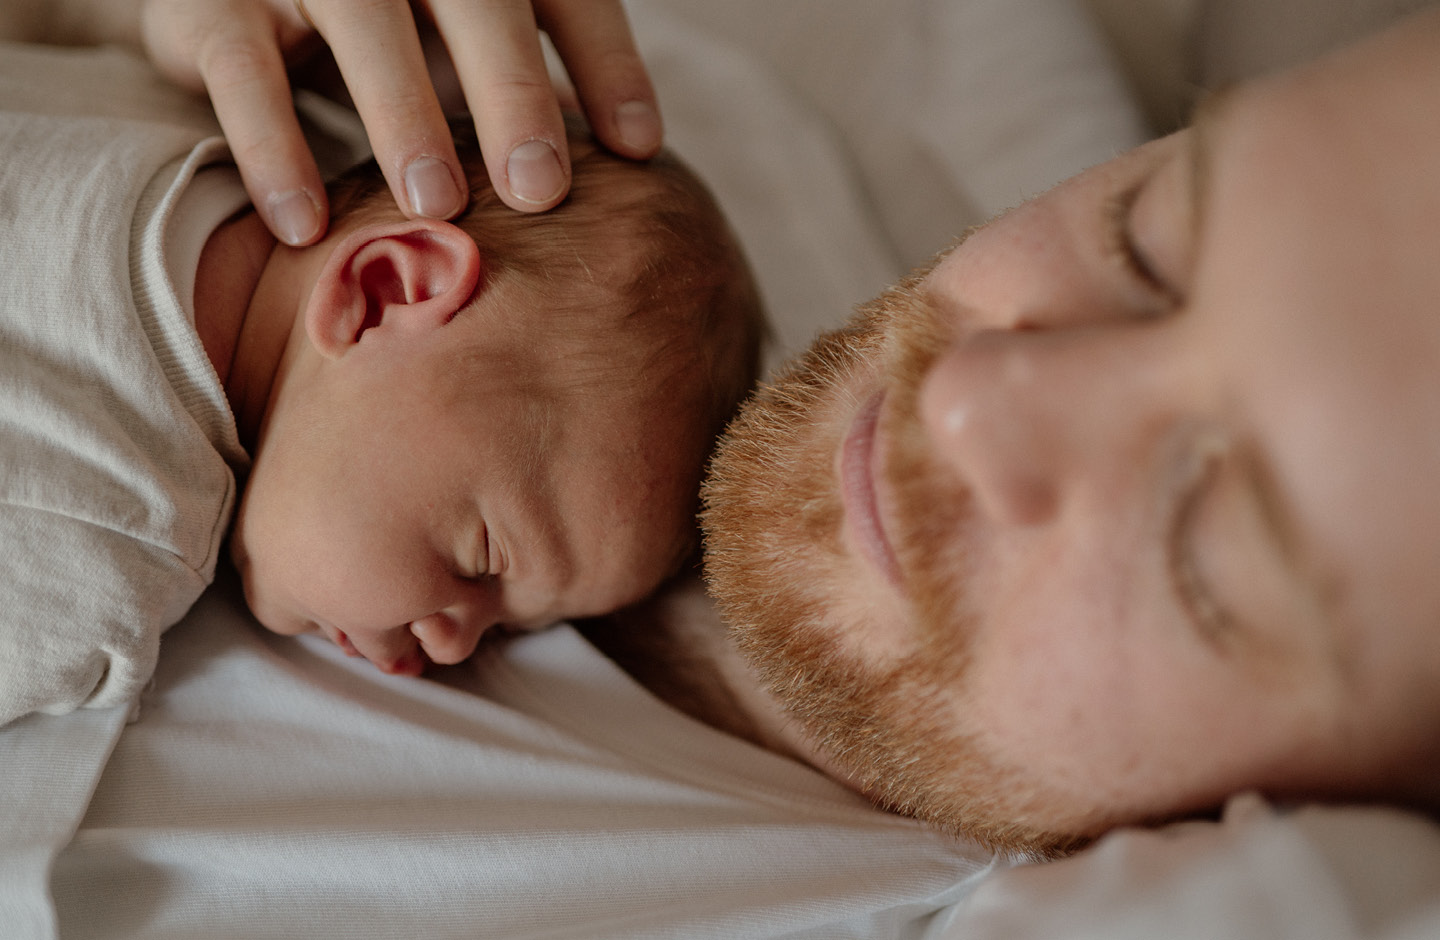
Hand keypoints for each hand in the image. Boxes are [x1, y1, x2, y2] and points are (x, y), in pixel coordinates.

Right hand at [138, 0, 662, 244]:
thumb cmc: (386, 36)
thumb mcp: (460, 48)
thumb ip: (528, 87)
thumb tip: (631, 165)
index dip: (606, 62)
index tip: (640, 150)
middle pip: (473, 0)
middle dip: (512, 93)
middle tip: (541, 190)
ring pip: (362, 24)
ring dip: (404, 114)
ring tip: (437, 207)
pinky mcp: (209, 6)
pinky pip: (242, 69)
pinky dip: (272, 146)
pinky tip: (305, 225)